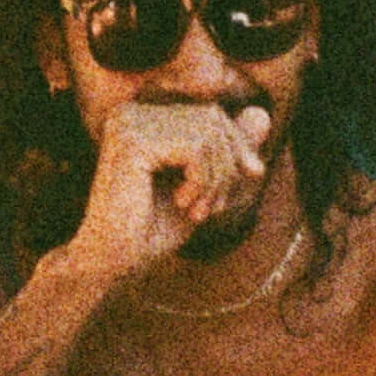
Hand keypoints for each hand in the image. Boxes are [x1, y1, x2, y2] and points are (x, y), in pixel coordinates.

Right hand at [67, 86, 273, 290]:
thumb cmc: (151, 230)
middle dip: (227, 165)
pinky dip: (202, 182)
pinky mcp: (133, 141)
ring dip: (216, 179)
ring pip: (207, 134)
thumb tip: (262, 113)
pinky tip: (183, 204)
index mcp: (143, 118)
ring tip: (200, 211)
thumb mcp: (203, 185)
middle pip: (211, 119)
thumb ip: (229, 150)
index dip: (237, 147)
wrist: (113, 263)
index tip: (245, 181)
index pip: (210, 114)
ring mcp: (129, 123)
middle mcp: (131, 112)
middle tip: (217, 206)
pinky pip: (195, 149)